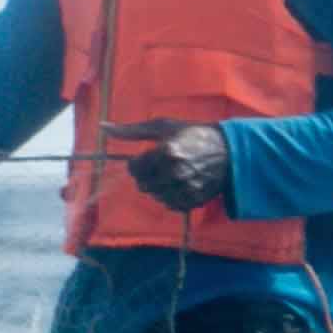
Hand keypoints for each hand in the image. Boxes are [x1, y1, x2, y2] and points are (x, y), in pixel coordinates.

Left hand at [105, 119, 233, 212]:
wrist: (230, 150)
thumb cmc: (193, 134)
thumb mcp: (163, 127)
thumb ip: (131, 130)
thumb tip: (102, 127)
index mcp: (167, 152)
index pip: (134, 168)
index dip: (136, 163)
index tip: (144, 158)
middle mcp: (176, 172)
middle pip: (143, 184)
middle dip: (146, 175)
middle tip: (158, 166)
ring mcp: (186, 188)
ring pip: (155, 196)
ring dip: (157, 186)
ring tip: (169, 174)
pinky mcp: (195, 200)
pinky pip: (171, 205)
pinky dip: (170, 196)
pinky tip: (178, 184)